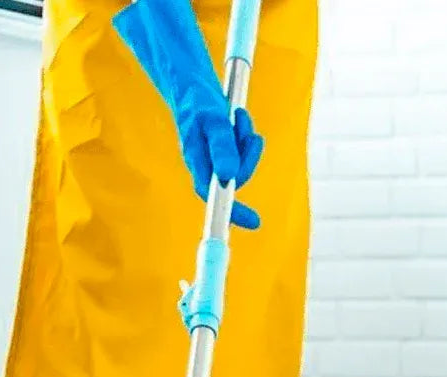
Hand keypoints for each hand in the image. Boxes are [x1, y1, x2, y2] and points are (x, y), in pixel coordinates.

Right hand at [177, 97, 263, 229]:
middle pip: (236, 178)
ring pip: (243, 162)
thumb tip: (230, 175)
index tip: (255, 222)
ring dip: (247, 140)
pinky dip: (247, 135)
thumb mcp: (212, 119)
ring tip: (239, 117)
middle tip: (249, 135)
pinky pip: (245, 151)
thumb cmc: (197, 101)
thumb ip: (221, 146)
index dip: (233, 212)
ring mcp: (215, 160)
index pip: (213, 195)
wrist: (190, 84)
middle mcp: (205, 166)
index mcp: (196, 162)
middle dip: (248, 157)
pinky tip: (240, 118)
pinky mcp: (225, 152)